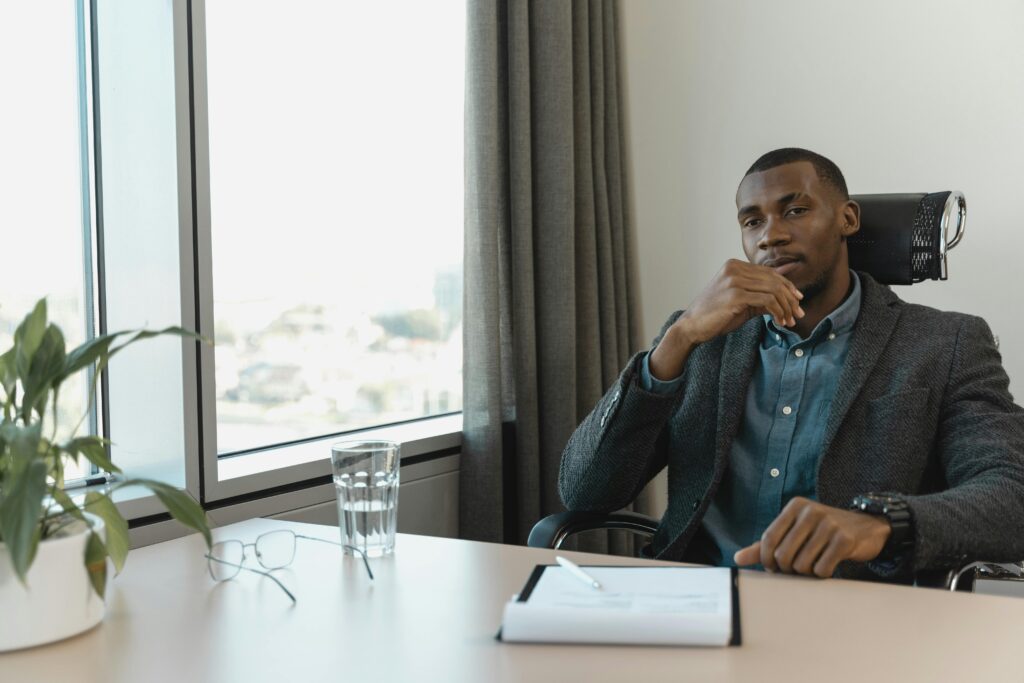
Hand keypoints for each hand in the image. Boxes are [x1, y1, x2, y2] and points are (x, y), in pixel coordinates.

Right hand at [680, 259, 804, 343]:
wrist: (692, 325)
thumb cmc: (716, 314)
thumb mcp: (742, 301)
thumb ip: (762, 294)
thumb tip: (788, 295)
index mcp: (735, 265)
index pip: (769, 272)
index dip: (787, 286)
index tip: (797, 300)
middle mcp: (735, 268)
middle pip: (773, 280)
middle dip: (790, 298)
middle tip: (798, 313)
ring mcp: (734, 280)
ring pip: (773, 290)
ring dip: (785, 307)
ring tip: (789, 320)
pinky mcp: (735, 295)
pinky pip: (767, 301)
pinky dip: (778, 311)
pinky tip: (780, 321)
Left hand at [733, 497, 891, 577]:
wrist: (866, 528)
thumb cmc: (823, 532)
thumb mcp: (795, 531)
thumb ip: (766, 544)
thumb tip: (738, 558)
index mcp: (795, 507)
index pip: (768, 538)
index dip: (766, 559)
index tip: (772, 568)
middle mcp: (811, 512)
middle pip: (783, 554)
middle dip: (786, 569)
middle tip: (795, 569)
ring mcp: (829, 525)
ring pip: (802, 564)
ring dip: (805, 573)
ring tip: (813, 565)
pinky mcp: (845, 540)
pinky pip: (822, 569)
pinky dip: (822, 574)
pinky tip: (827, 567)